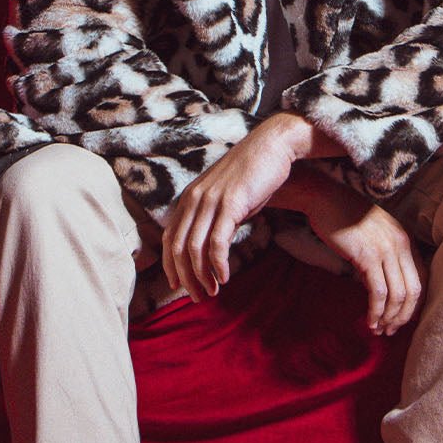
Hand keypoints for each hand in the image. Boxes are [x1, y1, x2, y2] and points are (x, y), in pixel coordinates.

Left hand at [163, 113, 329, 300]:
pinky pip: (217, 243)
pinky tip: (225, 277)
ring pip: (195, 249)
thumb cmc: (252, 173)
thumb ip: (212, 216)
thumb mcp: (225, 195)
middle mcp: (194, 198)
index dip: (170, 265)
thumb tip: (208, 245)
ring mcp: (211, 201)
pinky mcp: (230, 204)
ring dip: (201, 276)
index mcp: (190, 197)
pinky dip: (218, 265)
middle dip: (185, 277)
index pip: (169, 238)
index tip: (177, 286)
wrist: (272, 146)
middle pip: (178, 248)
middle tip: (198, 297)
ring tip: (212, 291)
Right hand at [300, 176, 426, 334]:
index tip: (401, 319)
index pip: (421, 280)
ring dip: (389, 317)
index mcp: (406, 239)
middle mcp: (401, 244)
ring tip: (378, 329)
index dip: (413, 304)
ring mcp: (386, 250)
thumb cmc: (346, 216)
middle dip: (403, 316)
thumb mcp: (375, 234)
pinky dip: (376, 311)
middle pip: (413, 291)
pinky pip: (378, 292)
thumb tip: (382, 288)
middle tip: (391, 330)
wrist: (326, 198)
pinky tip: (369, 320)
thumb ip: (384, 256)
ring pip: (397, 295)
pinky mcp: (368, 256)